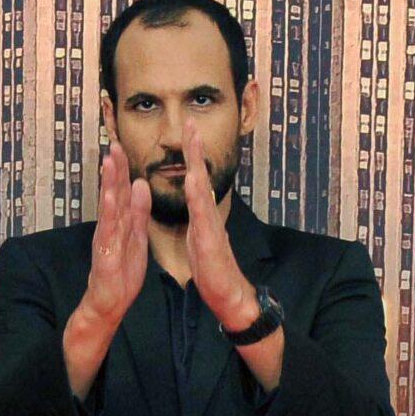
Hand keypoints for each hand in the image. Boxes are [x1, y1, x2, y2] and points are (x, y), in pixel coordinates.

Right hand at [64, 145, 147, 396]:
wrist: (110, 303)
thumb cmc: (121, 272)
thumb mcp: (136, 236)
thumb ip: (138, 212)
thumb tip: (141, 184)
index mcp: (121, 222)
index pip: (122, 191)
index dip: (122, 169)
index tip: (122, 146)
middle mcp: (111, 227)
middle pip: (113, 194)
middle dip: (114, 170)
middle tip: (114, 145)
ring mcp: (106, 240)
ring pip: (109, 209)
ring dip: (109, 186)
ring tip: (109, 164)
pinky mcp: (105, 255)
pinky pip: (108, 232)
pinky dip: (109, 214)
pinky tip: (109, 198)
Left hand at [177, 123, 256, 330]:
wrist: (228, 294)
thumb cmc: (213, 268)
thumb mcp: (200, 236)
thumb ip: (199, 217)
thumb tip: (198, 201)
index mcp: (202, 213)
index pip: (195, 177)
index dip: (190, 153)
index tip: (186, 129)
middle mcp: (208, 214)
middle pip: (201, 174)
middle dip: (195, 147)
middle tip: (191, 121)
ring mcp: (210, 225)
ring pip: (202, 188)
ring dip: (197, 163)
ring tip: (192, 140)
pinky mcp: (209, 239)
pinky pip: (202, 215)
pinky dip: (198, 196)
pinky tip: (194, 180)